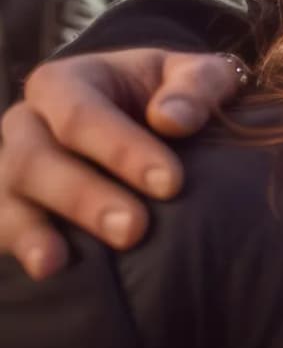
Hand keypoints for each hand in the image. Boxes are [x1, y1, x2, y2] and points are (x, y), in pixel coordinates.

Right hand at [0, 50, 244, 278]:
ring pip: (8, 193)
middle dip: (84, 196)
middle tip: (134, 229)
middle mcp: (28, 121)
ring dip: (33, 229)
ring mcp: (11, 165)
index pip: (81, 114)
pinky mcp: (10, 205)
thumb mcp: (199, 78)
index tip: (170, 184)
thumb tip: (172, 120)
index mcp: (68, 81)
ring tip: (56, 263)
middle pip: (35, 157)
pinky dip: (19, 245)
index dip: (121, 149)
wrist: (154, 122)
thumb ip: (197, 86)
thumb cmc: (176, 97)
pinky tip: (44, 270)